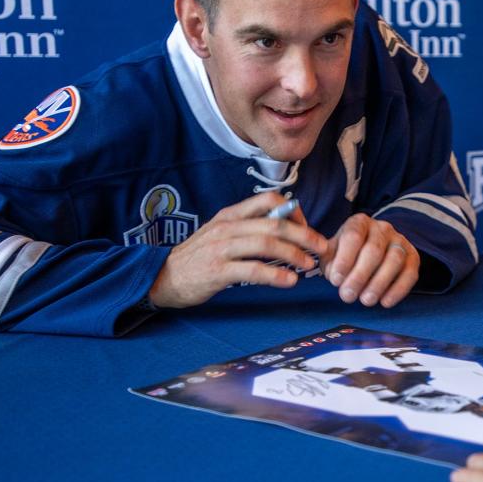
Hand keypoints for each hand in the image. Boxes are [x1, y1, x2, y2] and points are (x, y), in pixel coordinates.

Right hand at [149, 192, 328, 308]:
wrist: (161, 278)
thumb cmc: (198, 257)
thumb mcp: (221, 234)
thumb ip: (248, 228)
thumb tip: (285, 229)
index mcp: (231, 215)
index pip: (268, 200)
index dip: (293, 211)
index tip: (306, 228)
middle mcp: (227, 227)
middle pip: (274, 224)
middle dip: (304, 234)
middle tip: (321, 247)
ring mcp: (221, 248)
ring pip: (266, 244)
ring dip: (293, 254)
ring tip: (309, 265)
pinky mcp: (217, 271)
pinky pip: (252, 270)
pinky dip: (275, 275)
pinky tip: (289, 281)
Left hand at [320, 214, 419, 307]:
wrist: (368, 252)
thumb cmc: (346, 255)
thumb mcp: (332, 252)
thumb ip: (328, 260)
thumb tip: (333, 273)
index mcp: (359, 222)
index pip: (354, 236)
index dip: (344, 259)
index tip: (335, 280)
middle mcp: (382, 228)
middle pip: (374, 250)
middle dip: (360, 276)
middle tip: (347, 295)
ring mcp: (400, 241)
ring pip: (394, 260)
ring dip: (379, 283)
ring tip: (366, 300)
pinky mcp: (413, 257)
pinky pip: (410, 273)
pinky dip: (398, 290)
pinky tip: (385, 302)